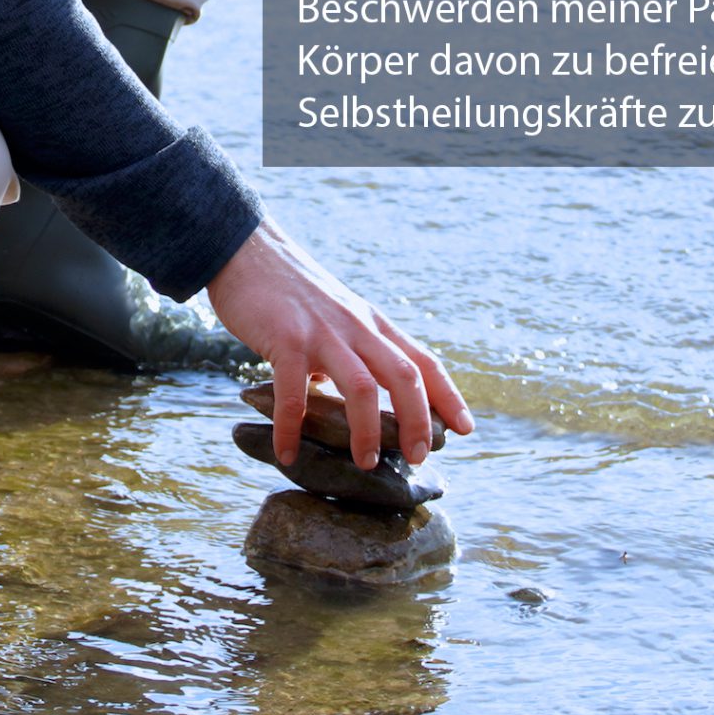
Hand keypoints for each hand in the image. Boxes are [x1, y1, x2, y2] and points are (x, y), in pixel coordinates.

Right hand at [206, 217, 473, 469]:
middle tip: (417, 458)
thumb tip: (358, 401)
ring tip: (364, 463)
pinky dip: (292, 428)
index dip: (449, 396)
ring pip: (362, 386)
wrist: (247, 250)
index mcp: (372, 323)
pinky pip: (294, 393)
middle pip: (404, 375)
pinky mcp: (285, 338)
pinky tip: (287, 453)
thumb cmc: (290, 290)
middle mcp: (356, 327)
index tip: (466, 429)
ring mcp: (322, 332)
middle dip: (418, 421)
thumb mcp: (337, 314)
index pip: (423, 361)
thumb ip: (353, 351)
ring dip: (368, 430)